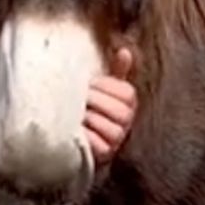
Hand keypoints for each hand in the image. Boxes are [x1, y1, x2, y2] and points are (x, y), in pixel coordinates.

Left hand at [84, 47, 136, 165]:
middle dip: (93, 102)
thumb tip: (125, 50)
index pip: (124, 92)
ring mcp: (118, 138)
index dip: (103, 86)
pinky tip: (76, 131)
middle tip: (79, 100)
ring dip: (87, 119)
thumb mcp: (105, 87)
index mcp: (129, 101)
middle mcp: (127, 120)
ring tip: (75, 115)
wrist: (84, 138)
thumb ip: (116, 71)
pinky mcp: (106, 153)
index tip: (88, 85)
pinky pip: (97, 144)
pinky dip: (85, 137)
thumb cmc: (95, 107)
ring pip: (105, 125)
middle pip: (116, 109)